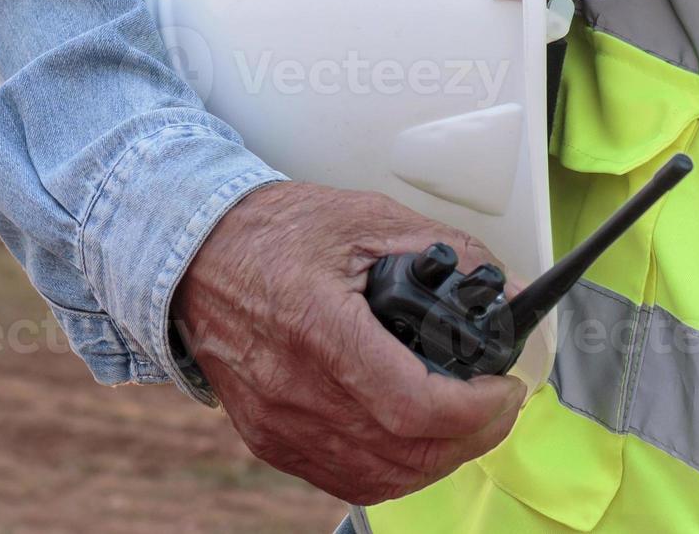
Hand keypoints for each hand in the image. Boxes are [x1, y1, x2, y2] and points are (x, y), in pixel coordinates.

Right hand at [173, 181, 526, 504]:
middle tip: (498, 405)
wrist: (193, 255)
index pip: (413, 404)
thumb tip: (505, 289)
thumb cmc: (269, 233)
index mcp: (317, 325)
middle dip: (474, 436)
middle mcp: (293, 386)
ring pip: (381, 476)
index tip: (503, 387)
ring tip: (465, 424)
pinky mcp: (269, 438)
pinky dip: (394, 471)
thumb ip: (444, 249)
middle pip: (406, 450)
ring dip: (439, 459)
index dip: (476, 410)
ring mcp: (278, 420)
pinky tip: (415, 443)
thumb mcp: (364, 218)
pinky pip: (345, 479)